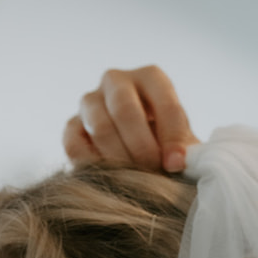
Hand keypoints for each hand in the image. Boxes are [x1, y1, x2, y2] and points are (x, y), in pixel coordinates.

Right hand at [63, 65, 197, 171]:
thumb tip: (178, 161)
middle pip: (124, 109)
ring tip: (135, 180)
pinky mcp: (72, 126)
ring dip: (119, 158)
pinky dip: (92, 165)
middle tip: (152, 171)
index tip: (176, 164)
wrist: (141, 155)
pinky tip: (110, 179)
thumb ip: (185, 148)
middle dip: (141, 146)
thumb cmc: (168, 145)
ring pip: (99, 127)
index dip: (171, 136)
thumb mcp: (183, 142)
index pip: (163, 100)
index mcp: (151, 77)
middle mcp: (116, 81)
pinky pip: (75, 145)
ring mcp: (89, 101)